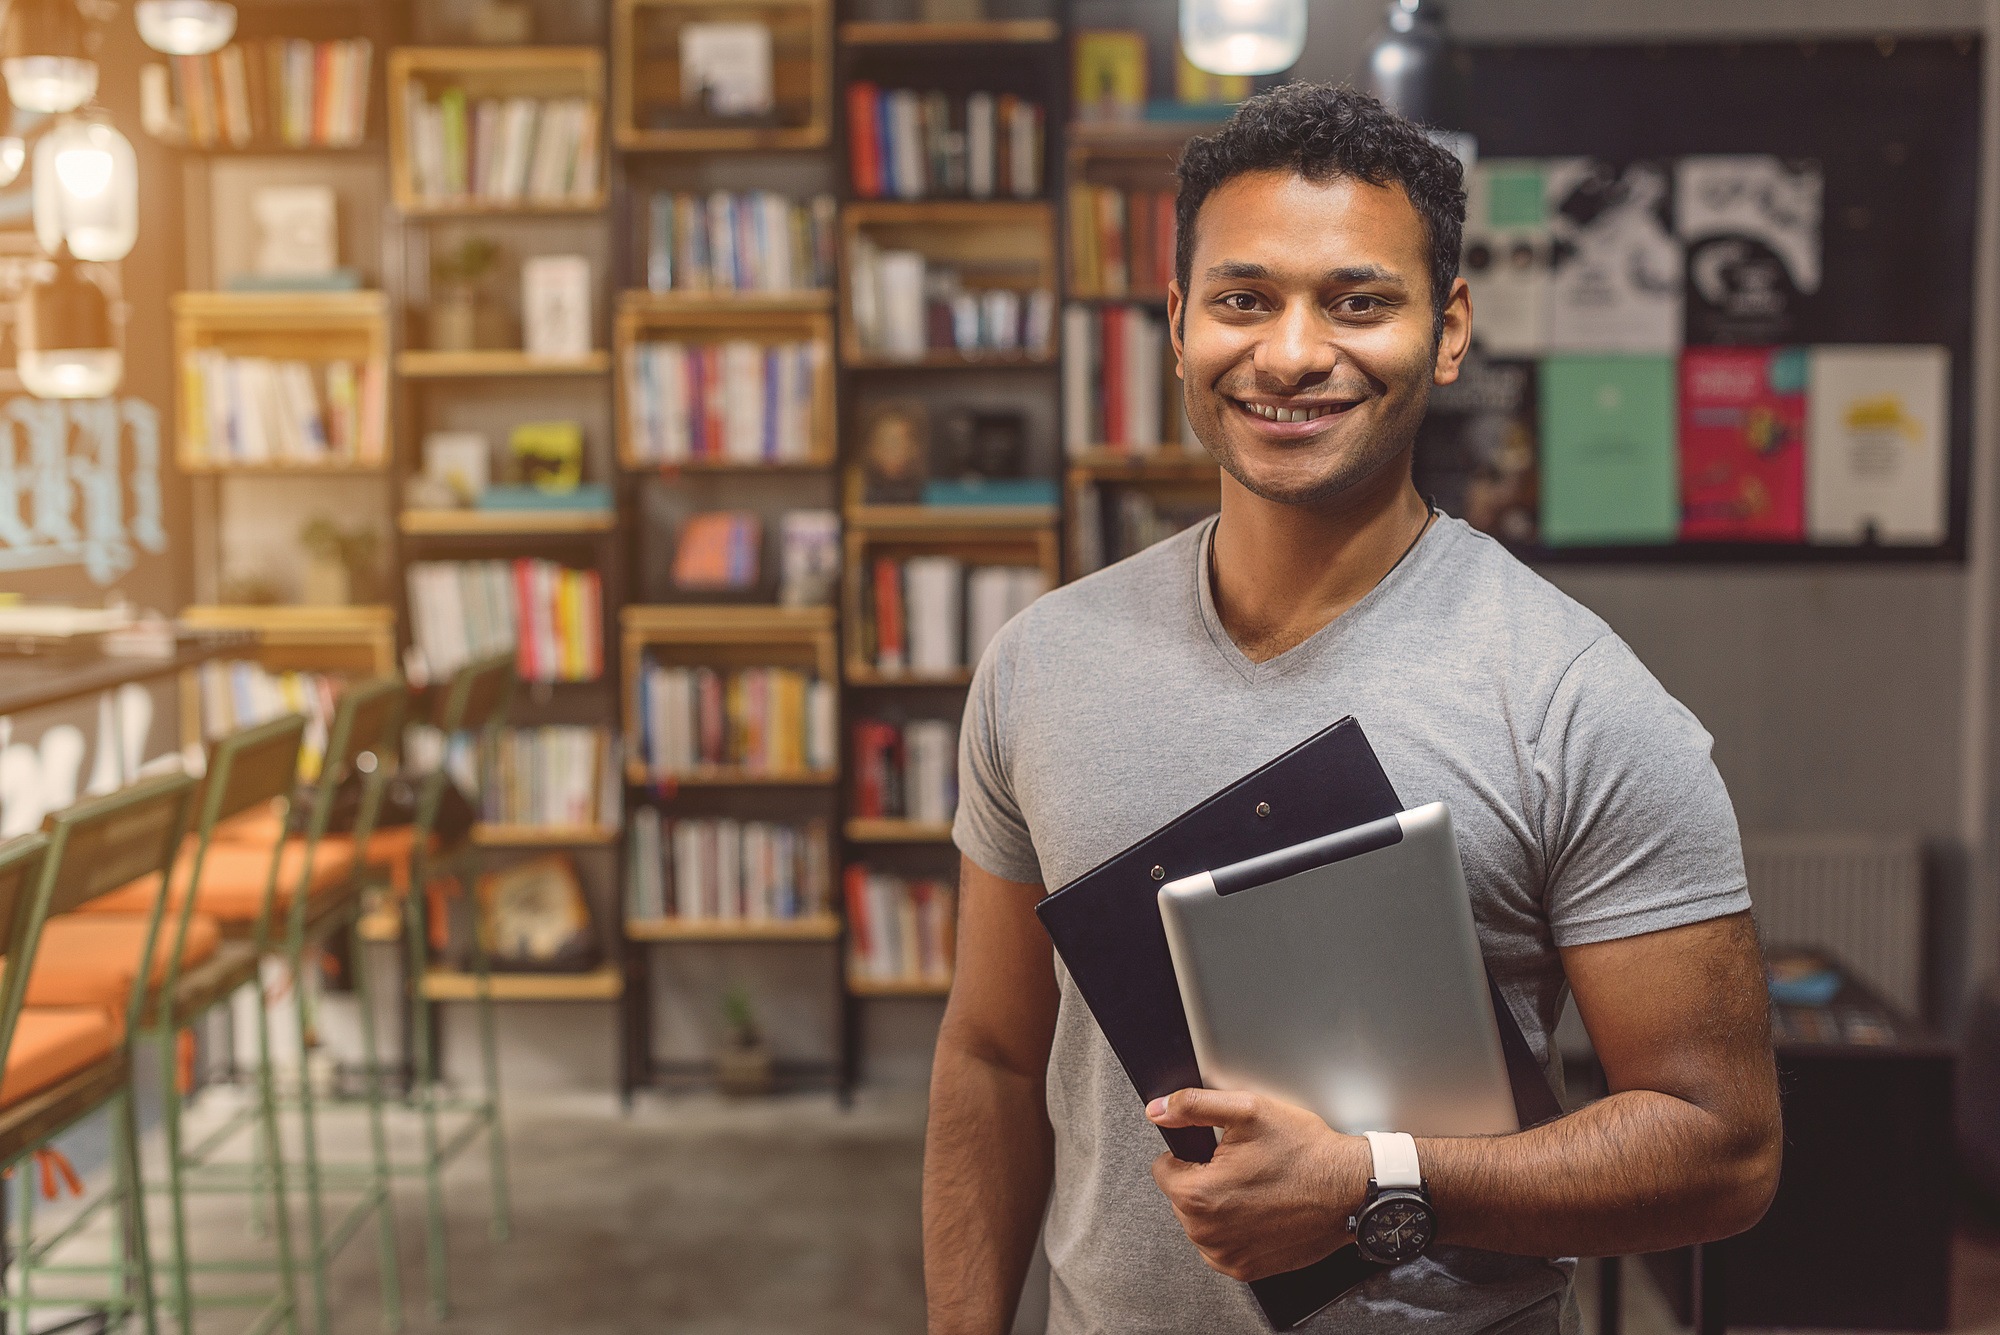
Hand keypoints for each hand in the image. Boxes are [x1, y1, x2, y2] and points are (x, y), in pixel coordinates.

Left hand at [1147, 1088, 1371, 1281]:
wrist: (1349, 1189)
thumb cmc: (1306, 1153)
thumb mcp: (1249, 1110)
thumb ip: (1194, 1105)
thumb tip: (1159, 1110)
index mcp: (1199, 1195)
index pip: (1163, 1170)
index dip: (1189, 1154)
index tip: (1217, 1153)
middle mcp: (1208, 1233)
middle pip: (1181, 1198)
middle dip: (1204, 1180)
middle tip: (1243, 1167)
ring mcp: (1227, 1255)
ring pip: (1199, 1223)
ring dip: (1218, 1206)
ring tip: (1255, 1187)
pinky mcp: (1246, 1269)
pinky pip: (1220, 1245)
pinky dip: (1234, 1229)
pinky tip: (1261, 1210)